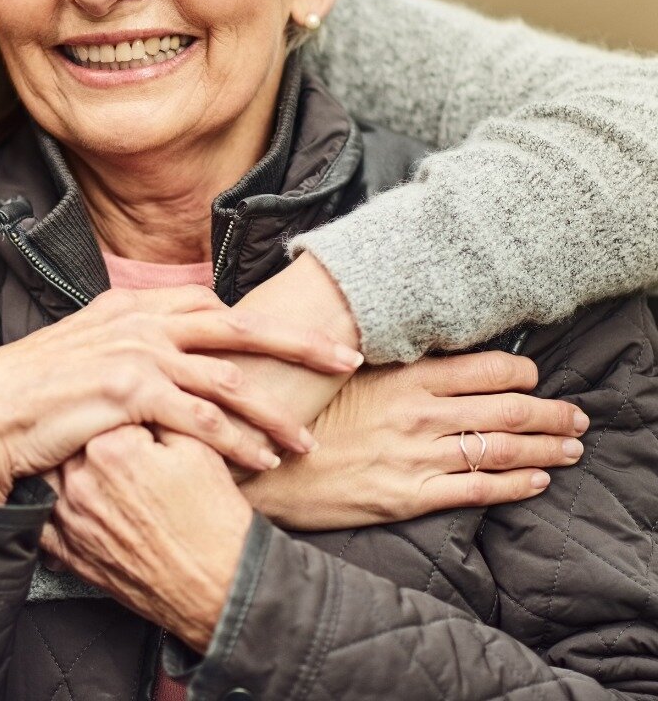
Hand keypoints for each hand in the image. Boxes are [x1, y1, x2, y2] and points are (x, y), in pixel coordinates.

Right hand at [0, 285, 356, 502]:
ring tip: (307, 439)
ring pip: (227, 379)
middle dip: (299, 343)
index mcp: (132, 303)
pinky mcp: (129, 392)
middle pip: (239, 327)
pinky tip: (261, 462)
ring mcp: (136, 353)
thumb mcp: (85, 347)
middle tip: (347, 359)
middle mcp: (141, 320)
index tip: (300, 336)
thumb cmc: (34, 388)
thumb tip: (169, 351)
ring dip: (272, 411)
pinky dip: (236, 441)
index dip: (260, 322)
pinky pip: (200, 419)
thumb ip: (129, 341)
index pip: (212, 305)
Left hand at [44, 426, 252, 652]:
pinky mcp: (71, 553)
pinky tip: (74, 503)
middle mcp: (83, 482)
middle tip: (118, 452)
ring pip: (53, 478)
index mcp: (113, 448)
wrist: (221, 585)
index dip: (120, 416)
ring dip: (70, 472)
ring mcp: (73, 520)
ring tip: (100, 477)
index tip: (131, 423)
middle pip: (72, 443)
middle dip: (92, 442)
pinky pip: (44, 522)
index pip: (101, 413)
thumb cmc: (214, 517)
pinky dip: (52, 510)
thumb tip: (139, 400)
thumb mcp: (198, 447)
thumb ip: (160, 414)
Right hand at [241, 350, 588, 528]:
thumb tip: (424, 346)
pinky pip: (479, 491)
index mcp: (404, 377)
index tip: (534, 378)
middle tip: (576, 417)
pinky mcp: (410, 496)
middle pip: (507, 410)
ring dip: (546, 448)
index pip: (485, 369)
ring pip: (502, 449)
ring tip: (570, 447)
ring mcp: (417, 457)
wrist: (266, 466)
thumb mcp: (342, 372)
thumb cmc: (304, 413)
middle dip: (551, 414)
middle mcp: (419, 415)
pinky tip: (537, 481)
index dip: (522, 374)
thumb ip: (387, 360)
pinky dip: (516, 485)